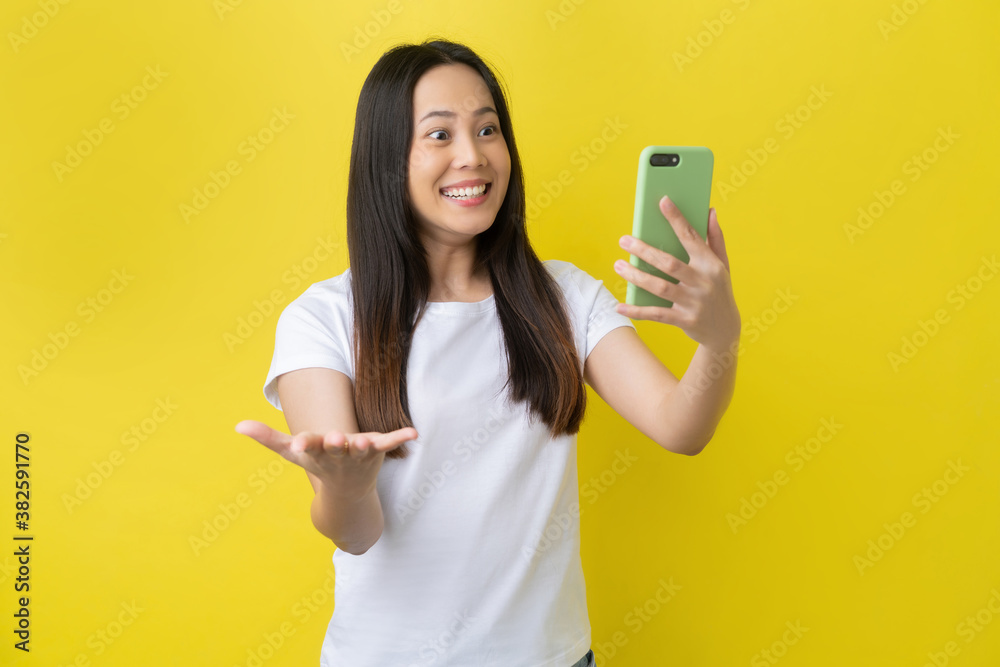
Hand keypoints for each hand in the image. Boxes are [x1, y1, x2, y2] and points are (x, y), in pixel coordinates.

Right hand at [234, 420, 417, 500]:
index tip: (299, 445)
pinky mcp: (377, 451)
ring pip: (363, 449)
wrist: (346, 492)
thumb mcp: (291, 451)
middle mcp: (338, 454)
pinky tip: (414, 433)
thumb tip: (238, 426)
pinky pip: (390, 444)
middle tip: (337, 439)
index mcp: (316, 452)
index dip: (304, 446)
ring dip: (367, 445)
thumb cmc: (316, 463)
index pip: (308, 448)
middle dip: (337, 444)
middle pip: (337, 448)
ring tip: (369, 441)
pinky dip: (400, 438)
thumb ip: (267, 438)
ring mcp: (359, 454)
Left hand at [613, 196, 740, 351]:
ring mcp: (694, 303)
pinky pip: (656, 314)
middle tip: (623, 240)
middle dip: (644, 250)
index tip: (662, 202)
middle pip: (669, 263)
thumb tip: (710, 211)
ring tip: (619, 265)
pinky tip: (619, 305)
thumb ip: (715, 239)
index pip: (692, 237)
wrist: (725, 330)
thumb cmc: (720, 291)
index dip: (677, 219)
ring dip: (636, 276)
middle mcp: (703, 282)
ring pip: (659, 287)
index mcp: (711, 264)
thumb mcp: (722, 265)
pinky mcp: (684, 320)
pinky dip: (636, 311)